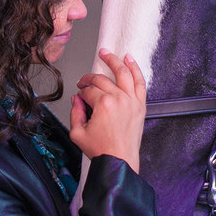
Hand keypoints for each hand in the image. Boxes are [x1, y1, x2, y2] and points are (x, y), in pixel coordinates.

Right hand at [68, 48, 146, 172]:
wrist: (119, 162)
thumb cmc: (102, 150)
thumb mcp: (77, 134)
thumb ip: (74, 113)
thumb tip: (76, 100)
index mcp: (103, 104)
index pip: (88, 91)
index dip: (81, 92)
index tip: (79, 98)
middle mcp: (119, 99)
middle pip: (101, 80)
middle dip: (89, 79)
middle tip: (84, 81)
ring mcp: (131, 101)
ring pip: (122, 73)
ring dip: (114, 60)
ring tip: (106, 53)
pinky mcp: (140, 105)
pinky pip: (140, 81)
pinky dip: (135, 69)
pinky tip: (129, 59)